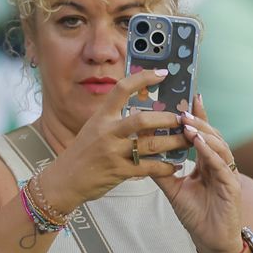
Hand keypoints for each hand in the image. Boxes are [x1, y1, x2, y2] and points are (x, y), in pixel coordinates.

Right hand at [40, 69, 190, 212]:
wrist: (65, 179)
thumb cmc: (82, 152)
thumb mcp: (93, 128)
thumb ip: (114, 119)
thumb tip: (142, 110)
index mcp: (101, 117)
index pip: (122, 89)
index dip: (143, 78)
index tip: (162, 73)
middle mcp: (107, 132)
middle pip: (143, 120)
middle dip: (167, 119)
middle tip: (182, 119)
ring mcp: (113, 152)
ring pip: (150, 144)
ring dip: (173, 142)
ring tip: (187, 140)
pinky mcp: (119, 171)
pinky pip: (149, 168)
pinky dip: (165, 167)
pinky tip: (174, 165)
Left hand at [151, 96, 244, 252]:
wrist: (211, 241)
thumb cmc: (196, 215)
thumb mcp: (174, 189)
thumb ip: (161, 171)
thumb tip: (141, 154)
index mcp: (207, 162)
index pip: (202, 134)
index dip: (197, 116)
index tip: (187, 98)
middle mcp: (219, 164)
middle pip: (211, 135)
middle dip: (198, 121)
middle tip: (182, 109)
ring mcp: (228, 174)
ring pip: (219, 146)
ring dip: (203, 134)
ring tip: (187, 124)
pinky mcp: (232, 187)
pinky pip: (221, 166)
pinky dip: (209, 153)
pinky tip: (198, 144)